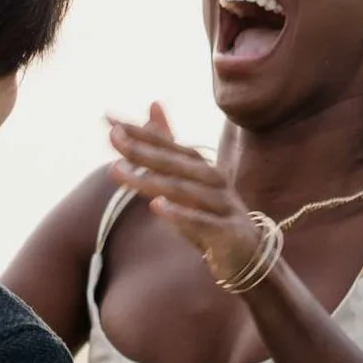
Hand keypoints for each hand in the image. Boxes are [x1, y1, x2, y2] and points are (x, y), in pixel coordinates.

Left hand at [105, 104, 274, 293]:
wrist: (252, 259)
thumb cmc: (214, 218)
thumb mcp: (189, 182)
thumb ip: (170, 147)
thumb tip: (153, 103)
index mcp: (204, 169)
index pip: (171, 146)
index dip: (141, 133)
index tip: (110, 121)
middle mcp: (216, 182)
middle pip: (176, 164)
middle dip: (143, 150)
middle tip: (112, 138)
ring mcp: (224, 207)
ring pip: (185, 190)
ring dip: (151, 180)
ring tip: (117, 171)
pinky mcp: (229, 234)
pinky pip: (203, 223)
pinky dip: (181, 214)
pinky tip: (157, 207)